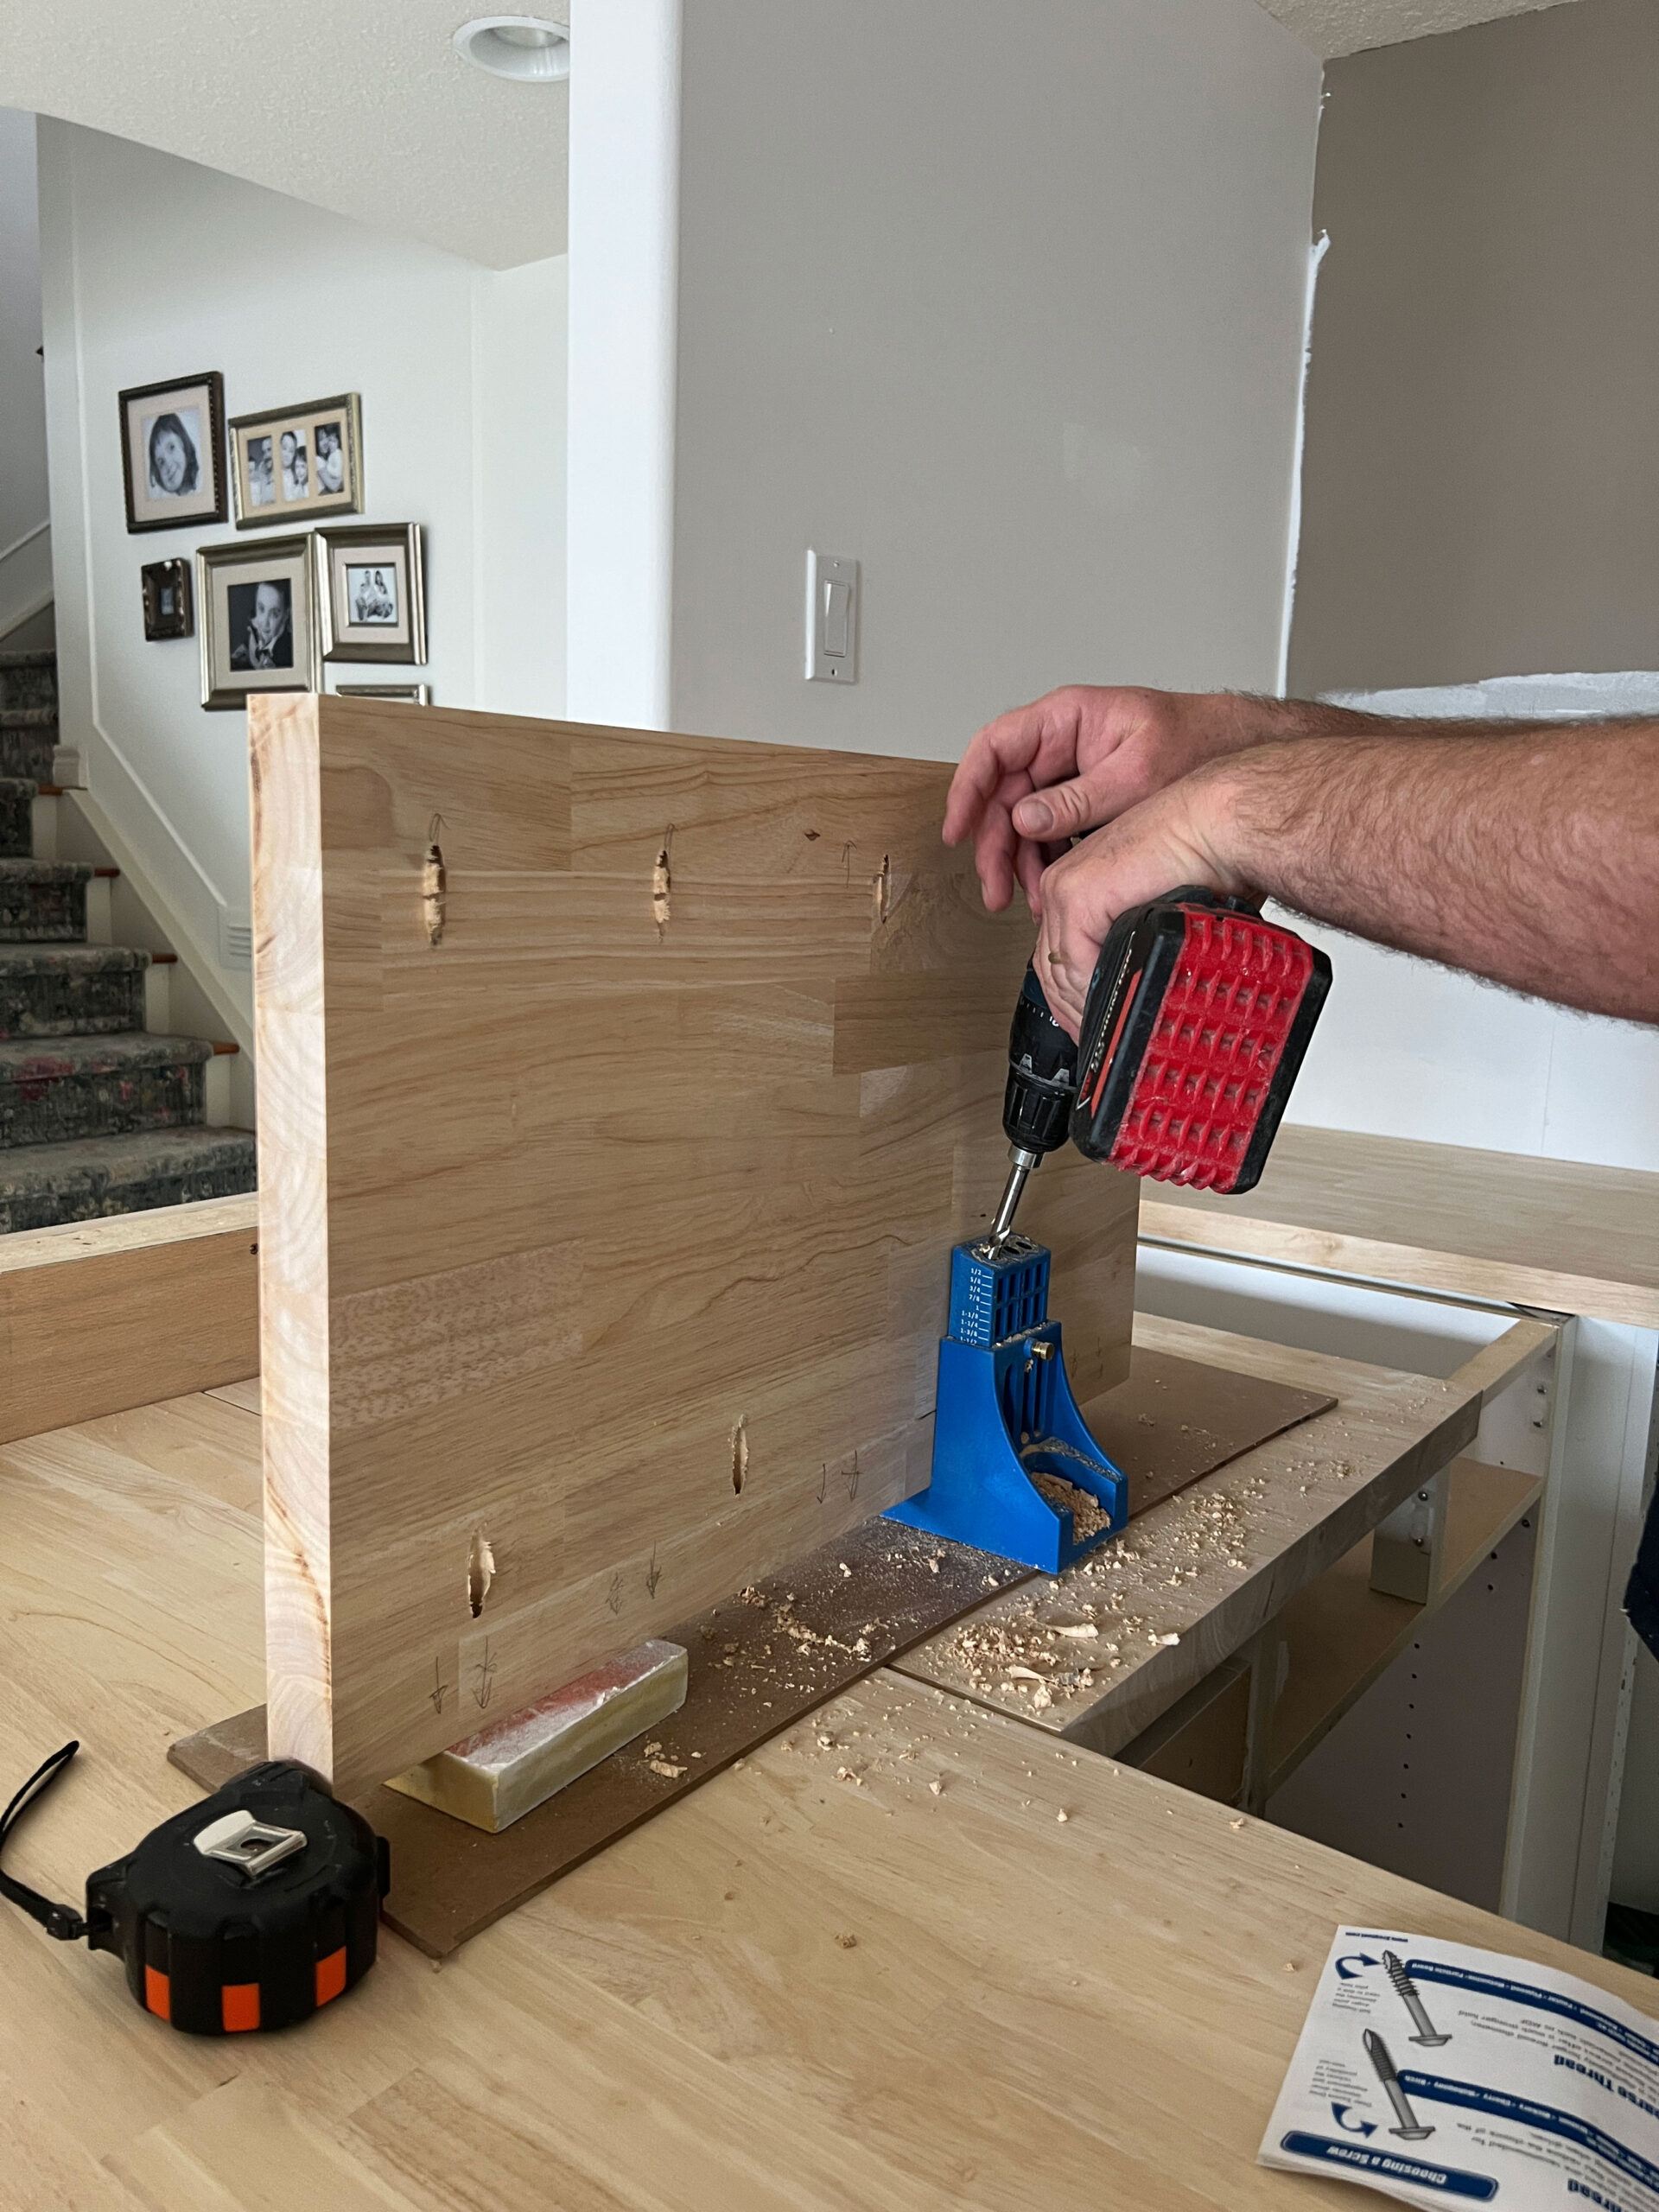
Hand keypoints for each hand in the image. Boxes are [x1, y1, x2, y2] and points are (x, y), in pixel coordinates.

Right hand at [943, 685, 1267, 915]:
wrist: (1238, 753)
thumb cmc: (1198, 741)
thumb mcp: (1135, 774)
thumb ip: (1077, 799)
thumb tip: (1025, 820)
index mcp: (1067, 719)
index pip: (995, 747)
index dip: (967, 788)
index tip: (957, 828)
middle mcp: (1062, 743)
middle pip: (1004, 793)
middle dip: (995, 845)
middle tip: (994, 887)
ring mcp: (1072, 772)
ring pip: (1025, 820)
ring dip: (1021, 862)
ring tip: (1027, 901)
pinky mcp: (1087, 799)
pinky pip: (1052, 831)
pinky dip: (1048, 862)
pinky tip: (1050, 889)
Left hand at [1033, 766, 1254, 1037]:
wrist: (1221, 826)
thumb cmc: (1203, 858)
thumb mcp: (1157, 911)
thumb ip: (1133, 941)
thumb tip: (1133, 983)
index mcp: (1078, 885)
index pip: (1056, 956)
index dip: (1069, 998)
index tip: (1089, 1026)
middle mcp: (1064, 885)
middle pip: (1051, 968)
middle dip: (1073, 1012)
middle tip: (1099, 1039)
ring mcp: (1065, 889)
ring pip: (1060, 971)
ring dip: (1087, 1008)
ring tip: (1115, 1029)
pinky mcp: (1078, 896)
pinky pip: (1077, 964)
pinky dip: (1097, 993)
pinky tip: (1119, 1006)